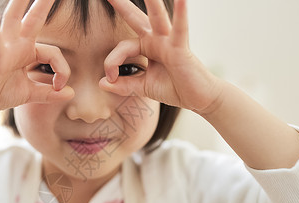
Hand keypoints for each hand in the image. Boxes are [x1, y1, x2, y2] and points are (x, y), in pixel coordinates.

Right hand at [0, 0, 73, 116]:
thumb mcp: (28, 94)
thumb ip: (49, 93)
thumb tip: (71, 93)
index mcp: (26, 52)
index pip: (54, 53)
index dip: (62, 71)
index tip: (60, 87)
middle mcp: (16, 45)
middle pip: (33, 19)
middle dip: (43, 3)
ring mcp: (3, 49)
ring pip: (12, 20)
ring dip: (19, 2)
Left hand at [100, 0, 222, 113]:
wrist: (197, 98)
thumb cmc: (174, 88)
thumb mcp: (142, 87)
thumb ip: (123, 85)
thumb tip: (102, 83)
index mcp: (147, 46)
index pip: (121, 47)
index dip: (111, 63)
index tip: (110, 79)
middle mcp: (156, 39)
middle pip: (135, 18)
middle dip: (122, 4)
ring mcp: (169, 41)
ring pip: (157, 17)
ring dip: (151, 1)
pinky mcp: (180, 48)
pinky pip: (180, 29)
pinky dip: (181, 14)